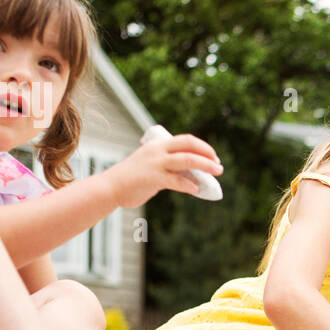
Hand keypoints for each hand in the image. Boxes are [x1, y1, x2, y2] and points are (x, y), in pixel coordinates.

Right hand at [103, 133, 222, 207]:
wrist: (110, 187)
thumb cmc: (133, 179)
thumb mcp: (152, 165)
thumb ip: (169, 166)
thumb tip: (192, 175)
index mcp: (158, 145)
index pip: (186, 140)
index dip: (203, 147)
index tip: (213, 156)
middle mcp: (158, 151)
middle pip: (189, 146)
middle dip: (208, 154)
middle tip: (219, 165)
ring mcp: (155, 163)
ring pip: (187, 160)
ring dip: (205, 166)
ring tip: (217, 173)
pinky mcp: (152, 178)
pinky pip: (176, 180)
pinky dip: (188, 184)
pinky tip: (196, 189)